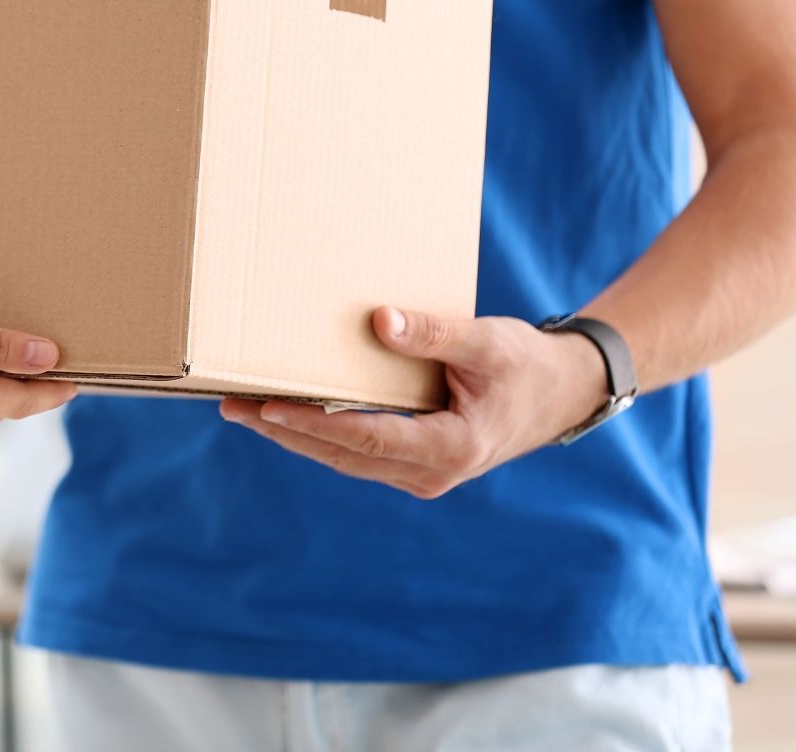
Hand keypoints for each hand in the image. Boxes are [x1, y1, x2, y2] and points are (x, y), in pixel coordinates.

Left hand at [219, 307, 604, 498]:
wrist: (564, 393)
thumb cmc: (527, 364)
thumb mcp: (486, 342)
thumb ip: (434, 334)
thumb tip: (380, 320)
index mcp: (450, 447)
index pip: (366, 438)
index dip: (314, 424)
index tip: (267, 407)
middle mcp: (432, 473)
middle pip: (343, 454)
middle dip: (285, 430)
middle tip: (231, 406)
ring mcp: (423, 474)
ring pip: (346, 458)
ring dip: (295, 435)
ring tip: (244, 410)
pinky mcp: (417, 464)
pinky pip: (359, 453)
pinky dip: (321, 435)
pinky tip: (287, 414)